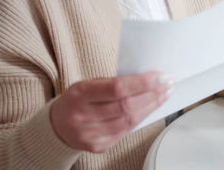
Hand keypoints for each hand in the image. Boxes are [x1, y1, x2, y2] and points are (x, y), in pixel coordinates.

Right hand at [50, 72, 172, 152]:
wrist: (56, 126)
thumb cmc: (77, 101)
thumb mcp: (87, 84)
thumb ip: (112, 82)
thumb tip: (146, 79)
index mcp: (79, 94)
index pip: (117, 88)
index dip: (142, 83)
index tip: (159, 77)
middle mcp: (81, 116)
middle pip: (126, 106)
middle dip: (152, 94)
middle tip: (167, 85)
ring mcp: (89, 134)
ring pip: (129, 121)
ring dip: (151, 106)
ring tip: (163, 95)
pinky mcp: (98, 146)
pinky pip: (126, 132)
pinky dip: (141, 118)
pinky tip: (150, 108)